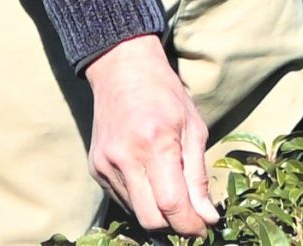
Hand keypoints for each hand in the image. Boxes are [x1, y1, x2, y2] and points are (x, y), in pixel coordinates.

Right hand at [83, 34, 220, 237]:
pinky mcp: (94, 169)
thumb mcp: (194, 128)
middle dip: (174, 226)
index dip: (190, 225)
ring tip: (174, 196)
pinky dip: (141, 200)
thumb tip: (208, 216)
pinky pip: (122, 199)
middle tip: (192, 219)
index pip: (171, 203)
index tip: (204, 230)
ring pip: (135, 212)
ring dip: (157, 213)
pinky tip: (152, 182)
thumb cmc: (167, 97)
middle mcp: (125, 157)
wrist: (123, 72)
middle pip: (150, 218)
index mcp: (156, 143)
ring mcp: (105, 165)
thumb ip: (198, 176)